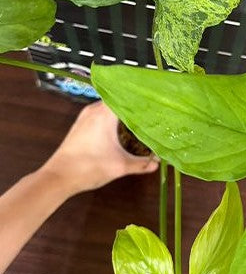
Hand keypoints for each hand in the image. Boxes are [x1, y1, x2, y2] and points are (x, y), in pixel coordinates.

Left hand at [40, 102, 157, 196]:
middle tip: (151, 111)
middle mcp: (95, 110)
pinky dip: (113, 116)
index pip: (127, 97)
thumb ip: (141, 163)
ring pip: (109, 106)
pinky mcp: (81, 124)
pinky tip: (121, 126)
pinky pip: (101, 112)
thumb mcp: (120, 166)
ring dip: (123, 110)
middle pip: (119, 100)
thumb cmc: (90, 167)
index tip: (155, 102)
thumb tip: (157, 162)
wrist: (59, 177)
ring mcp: (86, 116)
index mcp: (105, 114)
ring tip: (139, 117)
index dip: (142, 99)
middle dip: (134, 105)